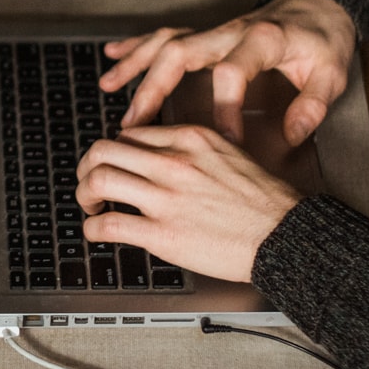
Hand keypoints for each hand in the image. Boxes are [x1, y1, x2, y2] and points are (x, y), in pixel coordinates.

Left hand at [75, 124, 300, 282]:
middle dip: (86, 167)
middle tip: (89, 182)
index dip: (115, 151)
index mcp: (190, 138)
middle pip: (102, 149)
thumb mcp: (229, 152)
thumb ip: (193, 150)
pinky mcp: (163, 234)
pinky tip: (98, 233)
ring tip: (90, 206)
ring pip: (97, 180)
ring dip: (83, 195)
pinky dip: (92, 229)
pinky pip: (108, 225)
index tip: (115, 165)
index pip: (131, 133)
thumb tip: (160, 153)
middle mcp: (174, 162)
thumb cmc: (264, 201)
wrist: (284, 235)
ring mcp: (166, 197)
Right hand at [99, 0, 357, 145]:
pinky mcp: (210, 34)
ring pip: (166, 41)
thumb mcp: (333, 73)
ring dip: (135, 63)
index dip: (225, 109)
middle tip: (133, 124)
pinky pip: (167, 36)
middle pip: (180, 51)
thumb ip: (313, 104)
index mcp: (262, 39)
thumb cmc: (325, 40)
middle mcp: (231, 31)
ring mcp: (216, 30)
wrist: (321, 4)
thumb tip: (293, 134)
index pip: (232, 72)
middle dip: (152, 87)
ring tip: (108, 87)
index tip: (224, 142)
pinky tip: (113, 56)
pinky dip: (138, 45)